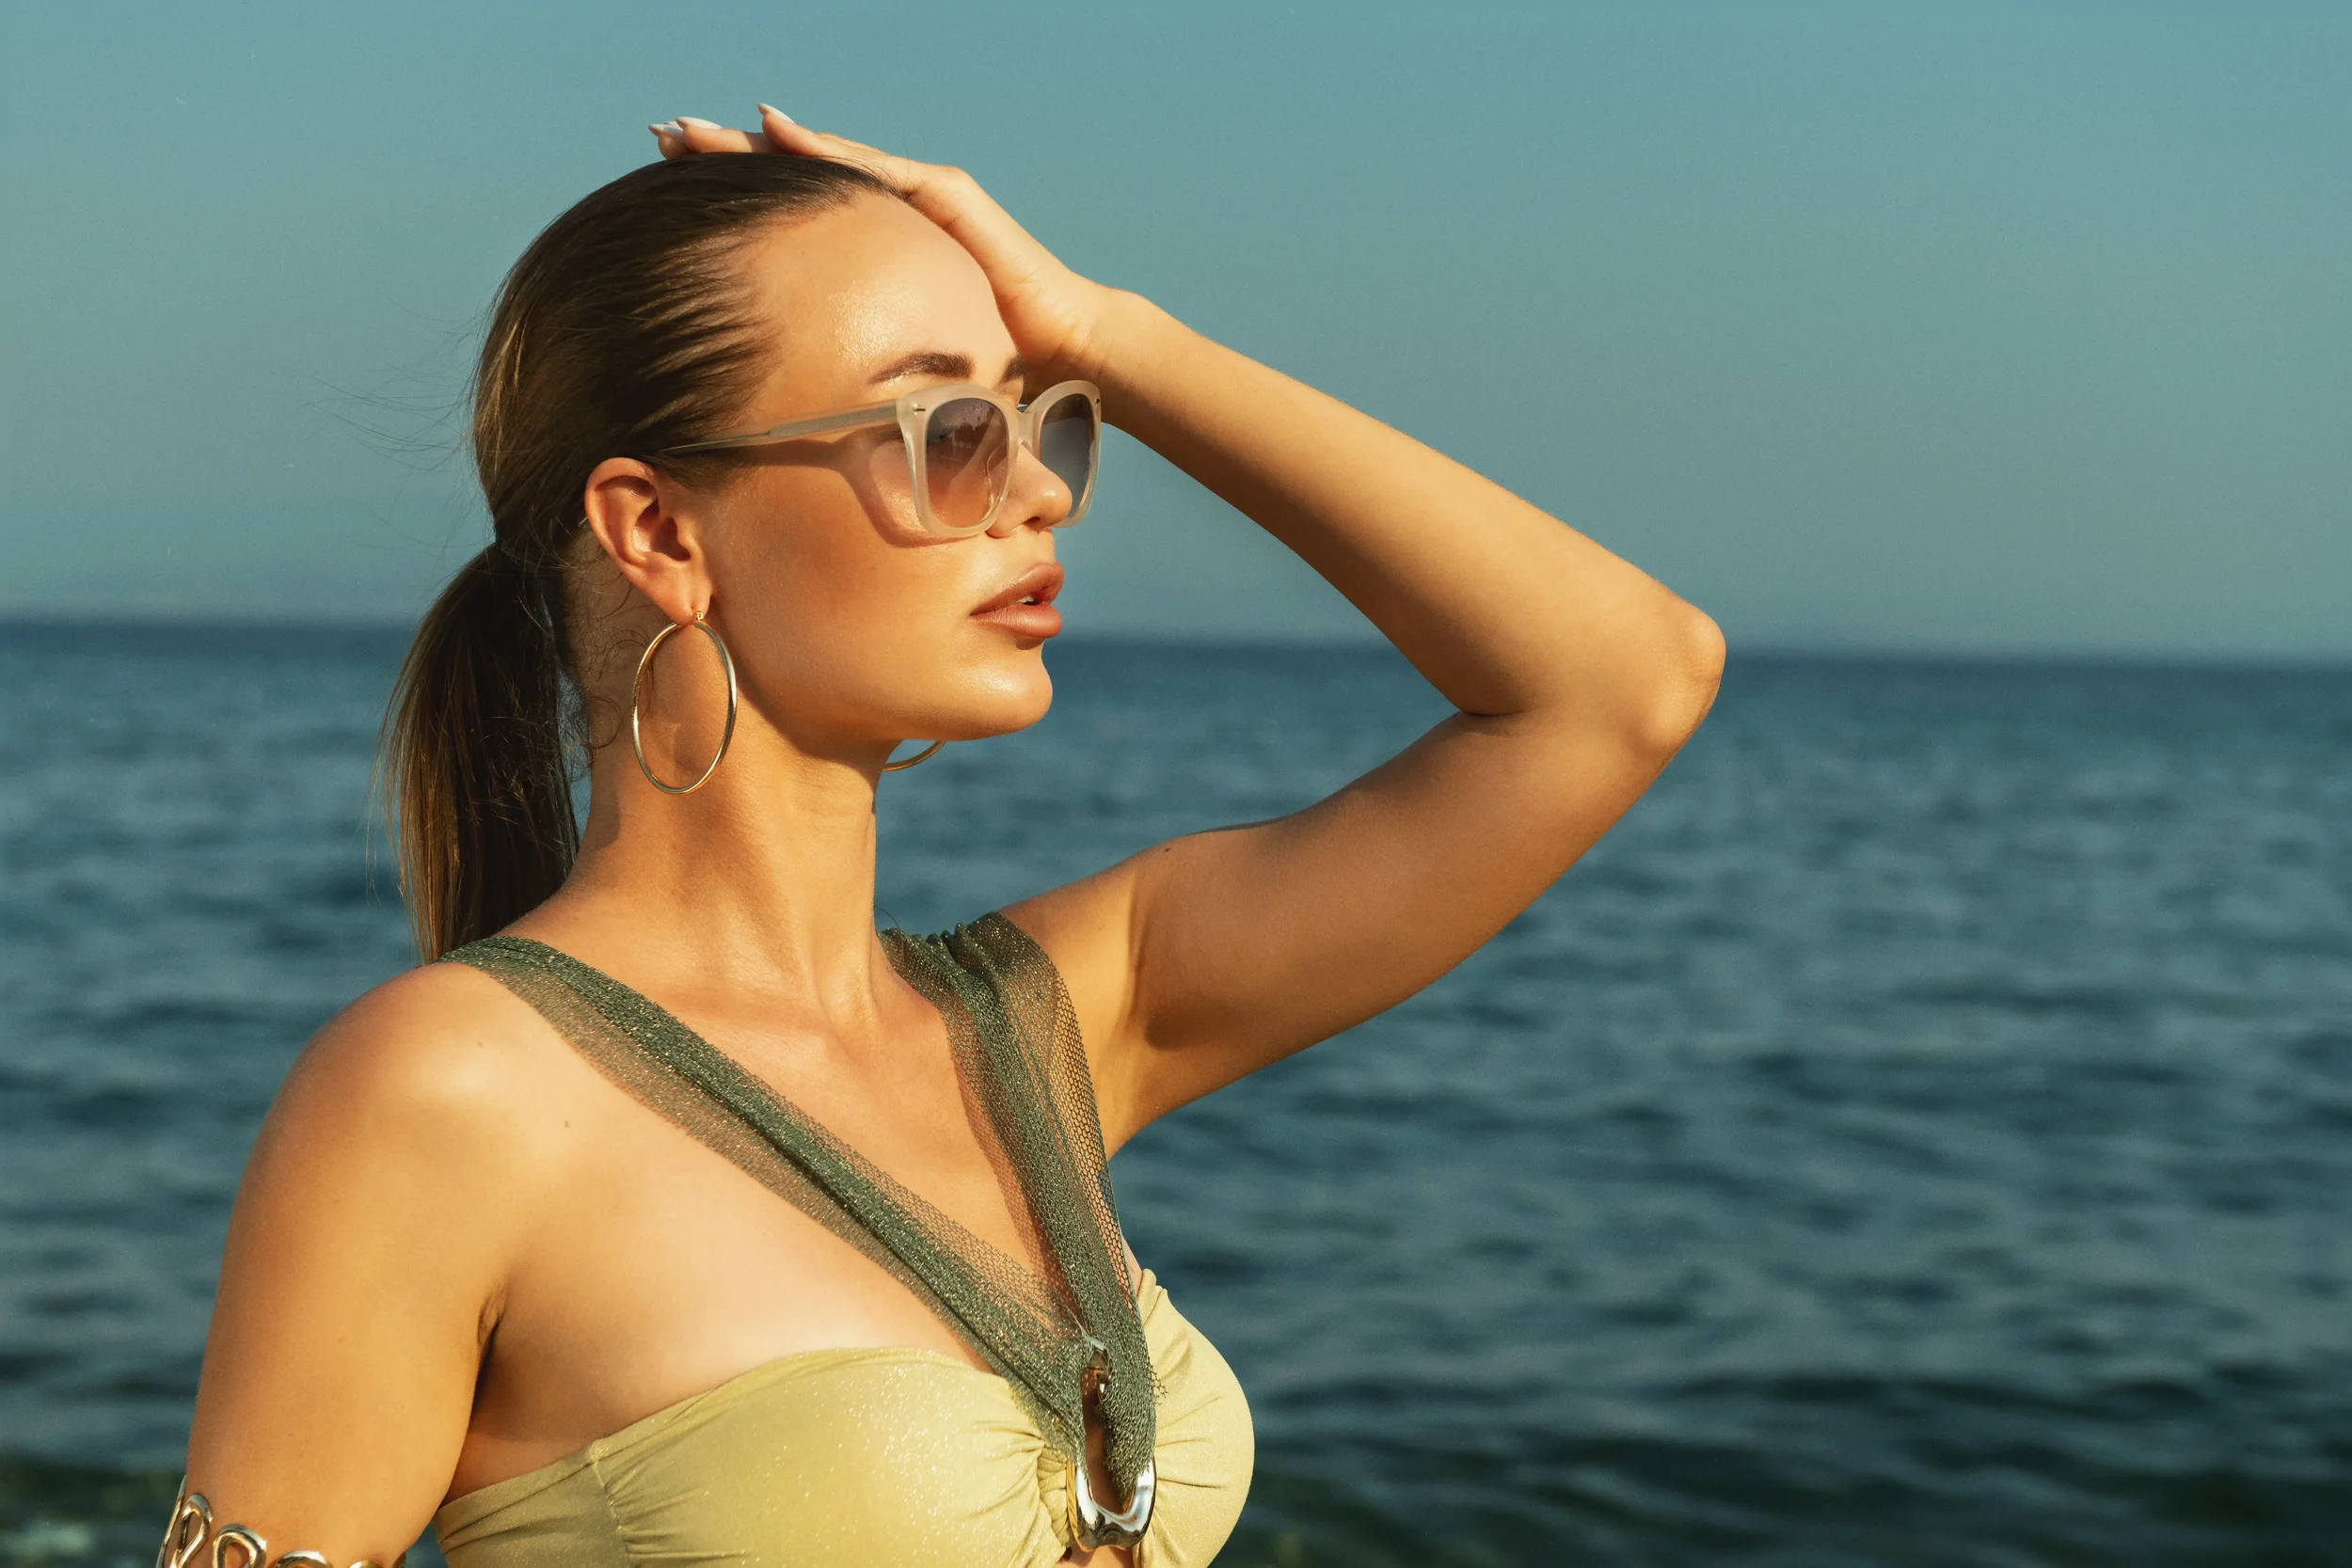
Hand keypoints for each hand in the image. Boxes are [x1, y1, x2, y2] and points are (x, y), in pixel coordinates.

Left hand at [652, 108, 1121, 390]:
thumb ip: (855, 389)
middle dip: (722, 160)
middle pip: (789, 184)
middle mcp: (885, 221)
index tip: (660, 198)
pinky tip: (770, 128)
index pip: (787, 228)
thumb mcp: (897, 381)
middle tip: (658, 142)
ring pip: (818, 163)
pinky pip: (867, 168)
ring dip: (751, 144)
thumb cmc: (989, 382)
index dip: (729, 211)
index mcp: (868, 265)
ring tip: (691, 130)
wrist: (1065, 355)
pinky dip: (819, 148)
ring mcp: (915, 198)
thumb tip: (793, 437)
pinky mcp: (943, 193)